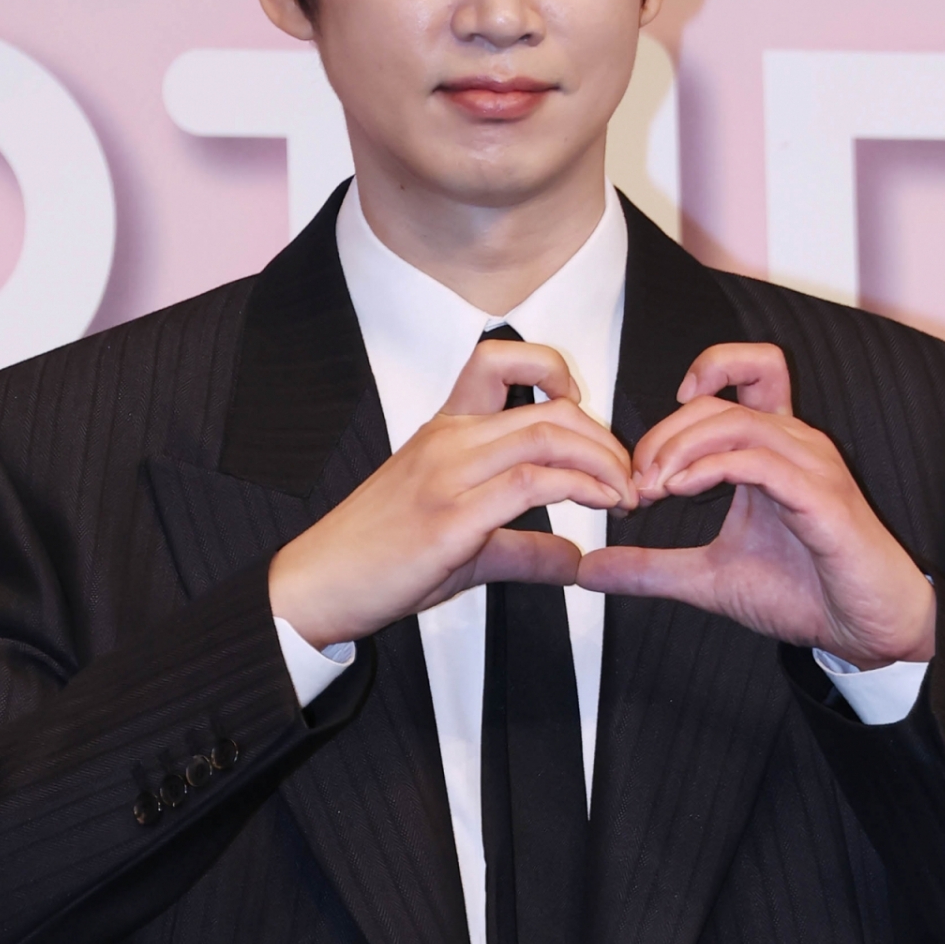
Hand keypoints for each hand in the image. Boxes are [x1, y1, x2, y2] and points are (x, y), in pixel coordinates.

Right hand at [268, 338, 637, 647]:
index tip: (583, 411)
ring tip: (624, 497)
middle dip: (604, 439)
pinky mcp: (450, 518)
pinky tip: (598, 512)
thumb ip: (523, 549)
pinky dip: (579, 490)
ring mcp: (447, 474)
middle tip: (628, 478)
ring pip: (546, 436)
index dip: (552, 368)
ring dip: (602, 464)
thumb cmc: (378, 560)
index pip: (497, 359)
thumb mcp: (462, 547)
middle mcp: (448, 440)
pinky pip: (530, 485)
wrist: (316, 585)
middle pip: (548, 407)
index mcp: (444, 431)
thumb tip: (576, 563)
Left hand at [576, 343, 935, 667]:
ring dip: (679, 449)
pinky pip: (760, 460)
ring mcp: (812, 466)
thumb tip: (587, 568)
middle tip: (634, 484)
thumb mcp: (707, 579)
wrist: (865, 630)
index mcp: (773, 448)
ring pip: (736, 422)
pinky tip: (680, 491)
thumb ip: (649, 568)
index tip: (651, 445)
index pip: (746, 372)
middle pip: (720, 401)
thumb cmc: (803, 592)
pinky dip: (712, 468)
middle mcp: (795, 444)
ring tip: (651, 489)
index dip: (698, 380)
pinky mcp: (823, 498)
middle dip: (663, 434)